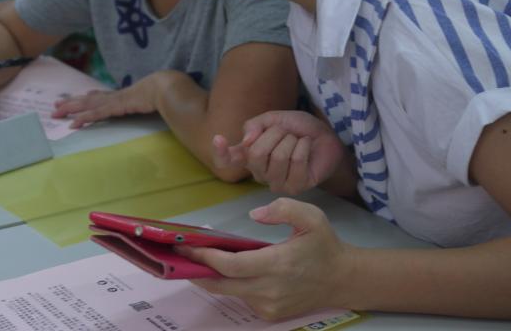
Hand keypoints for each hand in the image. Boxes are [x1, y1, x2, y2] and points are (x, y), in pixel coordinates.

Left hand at [51, 75, 158, 127]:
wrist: (164, 87)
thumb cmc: (161, 92)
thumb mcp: (150, 99)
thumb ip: (145, 102)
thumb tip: (148, 104)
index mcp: (121, 95)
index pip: (99, 96)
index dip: (86, 97)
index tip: (75, 98)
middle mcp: (113, 96)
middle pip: (87, 99)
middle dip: (71, 102)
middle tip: (55, 106)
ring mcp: (113, 101)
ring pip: (86, 105)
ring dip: (70, 109)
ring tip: (56, 113)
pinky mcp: (114, 108)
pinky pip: (95, 114)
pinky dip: (83, 118)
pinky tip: (73, 123)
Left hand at [177, 198, 354, 319]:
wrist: (343, 280)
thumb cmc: (324, 245)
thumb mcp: (311, 216)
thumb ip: (283, 208)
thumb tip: (255, 214)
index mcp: (277, 264)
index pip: (231, 266)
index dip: (205, 257)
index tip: (187, 245)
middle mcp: (269, 289)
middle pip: (221, 285)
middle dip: (197, 270)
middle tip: (180, 254)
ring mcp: (269, 305)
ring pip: (229, 293)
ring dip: (212, 277)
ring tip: (198, 258)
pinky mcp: (269, 314)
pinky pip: (241, 298)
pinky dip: (230, 284)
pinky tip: (226, 269)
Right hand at [212, 110, 346, 193]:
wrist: (326, 137)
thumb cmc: (297, 129)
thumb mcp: (275, 118)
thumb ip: (256, 125)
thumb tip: (246, 141)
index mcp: (249, 155)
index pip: (228, 160)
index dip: (221, 151)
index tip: (218, 138)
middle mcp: (259, 172)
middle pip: (256, 154)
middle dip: (274, 134)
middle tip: (285, 131)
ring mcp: (276, 183)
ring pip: (278, 157)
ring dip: (291, 140)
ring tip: (298, 140)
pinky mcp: (295, 187)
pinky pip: (296, 161)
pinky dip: (304, 146)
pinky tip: (307, 147)